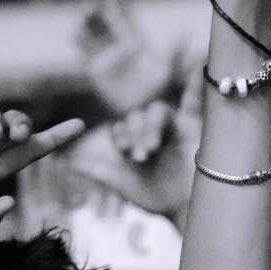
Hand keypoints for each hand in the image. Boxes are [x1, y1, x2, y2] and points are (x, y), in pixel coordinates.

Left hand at [69, 70, 204, 219]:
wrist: (188, 208)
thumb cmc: (157, 199)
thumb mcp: (125, 186)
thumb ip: (100, 172)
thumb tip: (70, 163)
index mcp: (134, 142)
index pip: (122, 130)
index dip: (122, 137)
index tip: (127, 152)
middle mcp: (151, 131)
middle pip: (139, 118)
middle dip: (138, 135)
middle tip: (143, 155)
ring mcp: (173, 127)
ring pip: (158, 112)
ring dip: (153, 126)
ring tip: (153, 147)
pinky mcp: (194, 127)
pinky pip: (194, 101)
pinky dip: (197, 82)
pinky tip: (200, 60)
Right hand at [75, 0, 174, 114]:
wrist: (142, 111)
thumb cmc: (159, 91)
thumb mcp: (169, 68)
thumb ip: (175, 50)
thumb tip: (185, 30)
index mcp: (136, 41)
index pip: (126, 16)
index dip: (120, 1)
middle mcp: (118, 45)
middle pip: (106, 20)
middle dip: (99, 7)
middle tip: (94, 0)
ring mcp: (105, 56)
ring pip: (92, 31)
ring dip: (86, 20)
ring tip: (85, 11)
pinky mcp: (95, 68)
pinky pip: (84, 50)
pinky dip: (78, 39)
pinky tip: (75, 32)